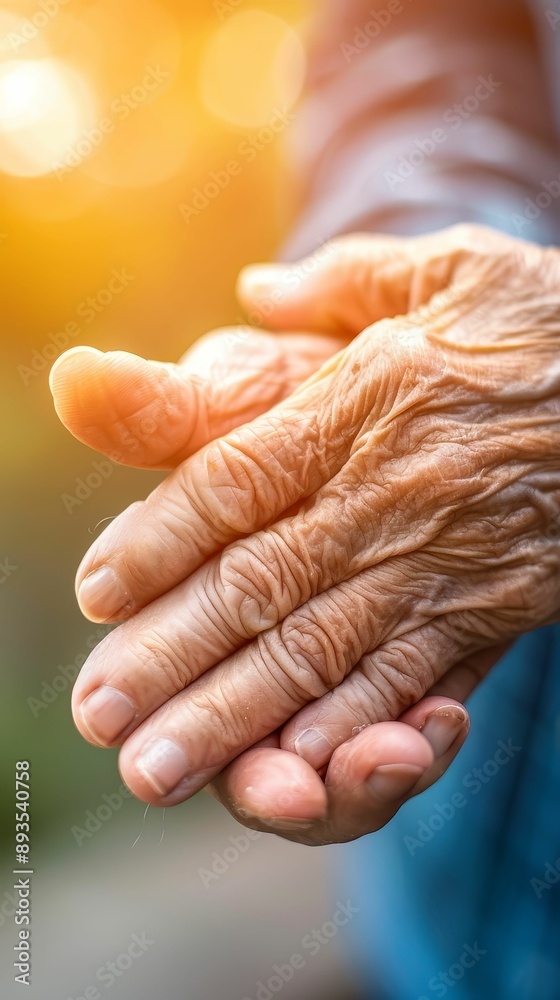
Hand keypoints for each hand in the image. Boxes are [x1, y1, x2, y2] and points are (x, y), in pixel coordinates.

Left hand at [52, 225, 559, 820]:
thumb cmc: (539, 324)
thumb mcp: (445, 268)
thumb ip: (343, 280)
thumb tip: (256, 286)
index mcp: (365, 401)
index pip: (238, 477)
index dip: (160, 536)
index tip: (97, 592)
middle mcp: (391, 491)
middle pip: (262, 581)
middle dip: (172, 654)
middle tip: (99, 714)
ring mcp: (441, 560)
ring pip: (321, 649)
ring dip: (234, 715)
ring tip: (159, 769)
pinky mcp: (489, 610)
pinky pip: (408, 678)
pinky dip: (346, 731)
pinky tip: (288, 774)